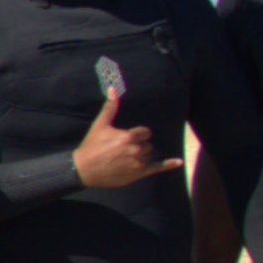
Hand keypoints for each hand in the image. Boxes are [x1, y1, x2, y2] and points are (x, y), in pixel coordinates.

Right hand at [69, 61, 169, 189]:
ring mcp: (138, 163)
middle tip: (123, 149)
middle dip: (139, 145)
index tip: (127, 138)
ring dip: (142, 155)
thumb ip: (110, 108)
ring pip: (149, 154)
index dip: (137, 134)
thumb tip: (113, 89)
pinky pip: (157, 167)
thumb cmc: (91, 146)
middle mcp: (136, 150)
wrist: (83, 169)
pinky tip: (178, 162)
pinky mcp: (138, 173)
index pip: (145, 132)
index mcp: (128, 137)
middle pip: (147, 144)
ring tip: (126, 158)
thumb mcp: (99, 125)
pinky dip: (169, 164)